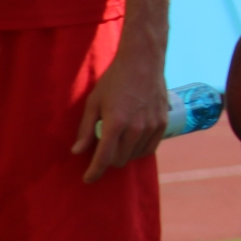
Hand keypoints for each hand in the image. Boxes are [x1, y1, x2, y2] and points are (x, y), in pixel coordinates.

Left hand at [72, 36, 167, 183]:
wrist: (143, 61)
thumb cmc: (114, 79)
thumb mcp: (94, 102)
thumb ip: (86, 129)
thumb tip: (77, 151)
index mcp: (115, 123)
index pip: (103, 159)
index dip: (94, 173)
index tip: (88, 179)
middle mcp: (135, 129)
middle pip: (120, 160)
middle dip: (108, 160)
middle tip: (103, 148)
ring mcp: (151, 127)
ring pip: (135, 155)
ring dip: (124, 154)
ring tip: (119, 141)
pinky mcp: (163, 124)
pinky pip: (150, 148)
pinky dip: (139, 149)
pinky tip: (133, 140)